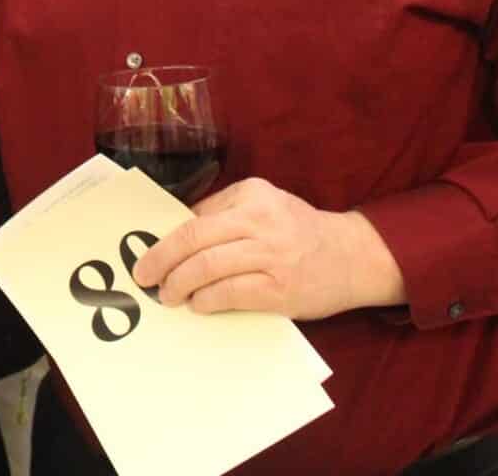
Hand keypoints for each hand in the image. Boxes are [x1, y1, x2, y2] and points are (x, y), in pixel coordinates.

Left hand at [130, 177, 404, 320]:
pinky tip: (198, 304)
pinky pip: (230, 293)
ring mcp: (271, 255)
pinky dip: (207, 300)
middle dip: (161, 260)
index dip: (166, 238)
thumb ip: (224, 214)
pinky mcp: (279, 289)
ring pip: (207, 267)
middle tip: (144, 276)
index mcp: (252, 193)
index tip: (146, 253)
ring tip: (168, 295)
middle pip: (194, 239)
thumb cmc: (298, 231)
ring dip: (179, 284)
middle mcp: (260, 219)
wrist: (353, 257)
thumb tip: (176, 236)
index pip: (195, 216)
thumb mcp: (264, 205)